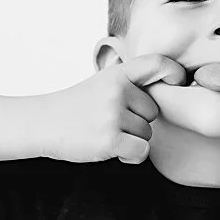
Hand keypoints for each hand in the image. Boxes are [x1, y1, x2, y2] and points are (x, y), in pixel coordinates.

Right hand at [42, 53, 189, 165]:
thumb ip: (129, 84)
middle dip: (138, 121)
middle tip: (109, 122)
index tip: (178, 81)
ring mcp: (113, 116)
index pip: (156, 64)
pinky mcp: (110, 140)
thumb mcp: (101, 84)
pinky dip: (131, 155)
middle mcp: (117, 92)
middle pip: (153, 112)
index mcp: (117, 75)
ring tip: (105, 134)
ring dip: (132, 139)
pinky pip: (141, 151)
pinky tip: (114, 150)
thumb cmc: (75, 108)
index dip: (174, 72)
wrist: (41, 124)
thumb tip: (169, 82)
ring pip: (147, 133)